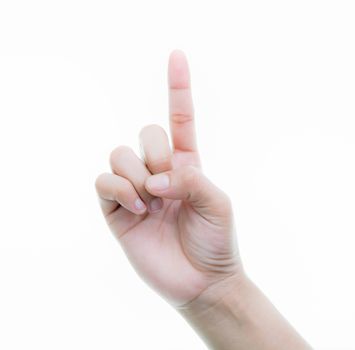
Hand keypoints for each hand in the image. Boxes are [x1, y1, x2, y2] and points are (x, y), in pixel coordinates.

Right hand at [95, 50, 243, 307]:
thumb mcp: (218, 203)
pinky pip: (103, 182)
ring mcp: (136, 190)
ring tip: (149, 201)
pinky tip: (136, 208)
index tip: (177, 55)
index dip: (178, 88)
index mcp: (187, 165)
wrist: (202, 280)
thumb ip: (191, 179)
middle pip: (144, 133)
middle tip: (166, 185)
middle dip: (154, 154)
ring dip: (135, 174)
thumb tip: (154, 179)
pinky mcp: (117, 210)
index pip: (180, 119)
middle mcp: (159, 173)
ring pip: (119, 154)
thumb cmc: (216, 240)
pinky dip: (118, 189)